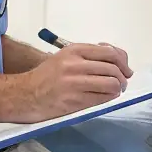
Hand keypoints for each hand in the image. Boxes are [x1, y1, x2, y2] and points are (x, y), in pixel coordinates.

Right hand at [16, 43, 132, 121]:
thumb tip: (117, 57)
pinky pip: (102, 98)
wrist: (26, 94)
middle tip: (122, 83)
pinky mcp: (75, 101)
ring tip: (115, 90)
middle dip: (122, 77)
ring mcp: (75, 83)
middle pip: (113, 69)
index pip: (109, 52)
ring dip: (118, 88)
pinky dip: (109, 98)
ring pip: (111, 84)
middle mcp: (75, 64)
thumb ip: (89, 55)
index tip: (126, 68)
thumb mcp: (66, 57)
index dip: (123, 61)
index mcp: (74, 50)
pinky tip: (106, 97)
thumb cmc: (48, 75)